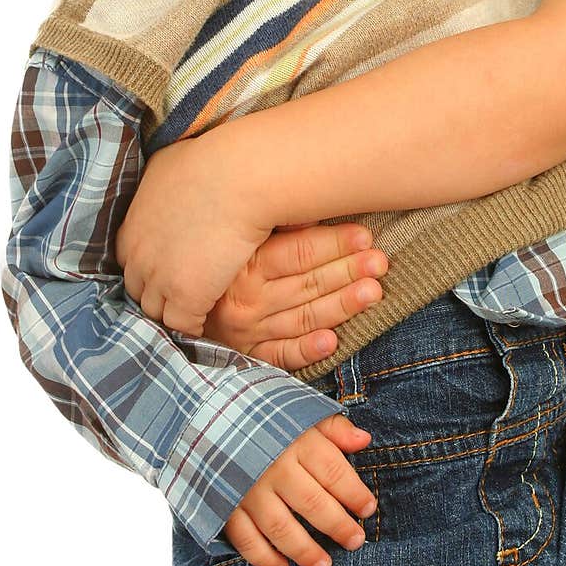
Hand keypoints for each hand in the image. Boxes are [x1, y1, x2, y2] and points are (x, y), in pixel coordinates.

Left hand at [116, 131, 272, 335]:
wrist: (239, 176)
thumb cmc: (213, 161)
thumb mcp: (167, 165)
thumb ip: (157, 187)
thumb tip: (167, 184)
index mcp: (130, 228)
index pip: (132, 262)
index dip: (153, 268)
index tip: (174, 268)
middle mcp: (137, 257)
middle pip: (140, 290)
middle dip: (160, 293)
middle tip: (187, 293)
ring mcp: (158, 280)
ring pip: (158, 312)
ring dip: (176, 313)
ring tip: (199, 313)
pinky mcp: (184, 298)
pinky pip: (182, 327)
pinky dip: (195, 327)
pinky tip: (211, 322)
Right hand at [205, 223, 388, 369]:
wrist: (186, 306)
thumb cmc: (224, 266)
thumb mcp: (241, 242)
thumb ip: (277, 229)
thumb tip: (313, 209)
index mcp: (245, 265)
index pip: (296, 253)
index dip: (332, 243)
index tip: (364, 236)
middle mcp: (247, 300)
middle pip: (306, 284)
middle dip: (347, 271)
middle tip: (379, 263)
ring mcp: (249, 331)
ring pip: (303, 317)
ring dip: (341, 306)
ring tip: (373, 293)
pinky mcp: (251, 356)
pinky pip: (282, 355)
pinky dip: (307, 349)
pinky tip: (332, 341)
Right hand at [224, 414, 375, 565]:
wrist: (209, 411)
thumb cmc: (266, 414)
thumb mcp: (301, 409)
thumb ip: (333, 427)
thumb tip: (364, 440)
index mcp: (297, 440)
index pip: (333, 471)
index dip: (354, 493)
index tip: (368, 509)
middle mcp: (274, 465)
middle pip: (312, 502)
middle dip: (337, 526)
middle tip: (355, 541)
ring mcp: (248, 487)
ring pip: (280, 527)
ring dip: (304, 550)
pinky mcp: (224, 504)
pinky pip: (244, 538)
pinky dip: (262, 557)